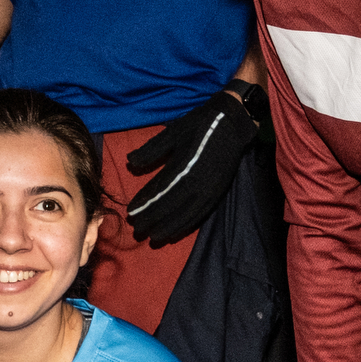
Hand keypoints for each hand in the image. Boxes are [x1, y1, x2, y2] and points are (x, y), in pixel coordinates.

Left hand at [122, 89, 258, 244]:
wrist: (231, 123)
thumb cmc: (199, 125)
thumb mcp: (172, 132)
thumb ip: (151, 150)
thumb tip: (129, 162)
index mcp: (183, 167)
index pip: (159, 192)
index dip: (144, 204)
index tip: (130, 212)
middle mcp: (196, 184)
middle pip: (170, 208)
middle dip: (152, 220)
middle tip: (137, 230)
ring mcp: (208, 192)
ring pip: (184, 217)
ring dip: (167, 228)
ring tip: (153, 238)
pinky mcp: (216, 195)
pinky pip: (198, 216)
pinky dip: (185, 226)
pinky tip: (174, 232)